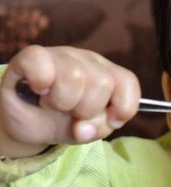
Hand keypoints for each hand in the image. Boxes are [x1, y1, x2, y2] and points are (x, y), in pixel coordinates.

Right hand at [0, 46, 140, 158]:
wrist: (25, 121)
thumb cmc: (61, 121)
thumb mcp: (85, 131)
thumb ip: (95, 130)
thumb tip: (83, 128)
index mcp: (108, 75)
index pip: (128, 82)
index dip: (123, 107)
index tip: (109, 121)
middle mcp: (89, 61)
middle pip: (103, 82)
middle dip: (87, 110)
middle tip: (71, 112)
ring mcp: (61, 55)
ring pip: (75, 74)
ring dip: (62, 101)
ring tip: (53, 104)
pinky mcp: (32, 56)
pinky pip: (41, 61)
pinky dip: (40, 81)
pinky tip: (38, 90)